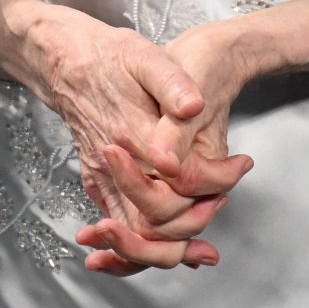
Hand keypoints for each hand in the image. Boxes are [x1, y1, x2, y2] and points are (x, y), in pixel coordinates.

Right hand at [21, 5, 250, 275]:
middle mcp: (114, 163)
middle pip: (155, 220)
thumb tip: (195, 106)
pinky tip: (169, 249)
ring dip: (166, 249)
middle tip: (222, 202)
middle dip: (194, 222)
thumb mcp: (145, 57)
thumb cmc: (109, 58)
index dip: (217, 179)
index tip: (241, 163)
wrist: (66, 62)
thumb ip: (171, 84)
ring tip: (200, 250)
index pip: (180, 177)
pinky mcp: (97, 181)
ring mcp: (102, 177)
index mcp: (132, 132)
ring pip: (133, 233)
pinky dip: (140, 246)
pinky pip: (118, 225)